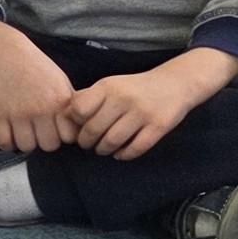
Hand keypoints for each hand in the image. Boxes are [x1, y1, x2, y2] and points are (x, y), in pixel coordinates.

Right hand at [0, 21, 78, 152]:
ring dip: (26, 142)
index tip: (57, 129)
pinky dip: (7, 142)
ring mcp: (17, 114)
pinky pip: (4, 143)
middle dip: (45, 140)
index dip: (63, 135)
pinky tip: (9, 133)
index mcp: (59, 101)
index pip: (69, 137)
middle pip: (49, 145)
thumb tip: (78, 127)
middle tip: (40, 131)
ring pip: (27, 147)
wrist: (7, 54)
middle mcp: (40, 110)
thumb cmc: (37, 68)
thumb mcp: (62, 82)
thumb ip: (70, 105)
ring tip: (24, 132)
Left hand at [61, 54, 233, 160]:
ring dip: (103, 150)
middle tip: (88, 145)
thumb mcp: (109, 85)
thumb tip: (62, 116)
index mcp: (107, 87)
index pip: (78, 110)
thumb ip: (87, 99)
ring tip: (102, 149)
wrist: (175, 84)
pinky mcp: (158, 126)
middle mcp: (123, 98)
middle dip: (86, 142)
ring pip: (112, 142)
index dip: (75, 123)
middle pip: (93, 130)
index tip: (79, 127)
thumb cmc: (133, 88)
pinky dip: (123, 155)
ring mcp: (142, 113)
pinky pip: (135, 149)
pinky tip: (120, 153)